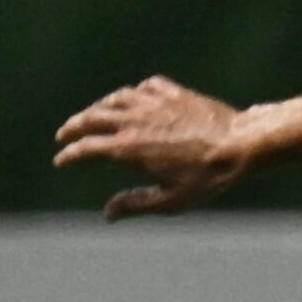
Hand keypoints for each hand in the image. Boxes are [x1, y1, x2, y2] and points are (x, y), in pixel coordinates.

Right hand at [52, 76, 252, 220]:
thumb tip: (107, 214)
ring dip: (100, 107)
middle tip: (65, 134)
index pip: (87, 148)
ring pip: (116, 98)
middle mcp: (135, 120)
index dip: (70, 155)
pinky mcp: (173, 92)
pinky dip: (134, 94)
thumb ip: (136, 204)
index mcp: (129, 148)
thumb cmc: (208, 177)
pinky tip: (135, 99)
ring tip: (95, 115)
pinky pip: (145, 88)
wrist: (240, 143)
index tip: (61, 160)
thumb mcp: (171, 200)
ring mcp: (154, 102)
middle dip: (74, 126)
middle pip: (92, 117)